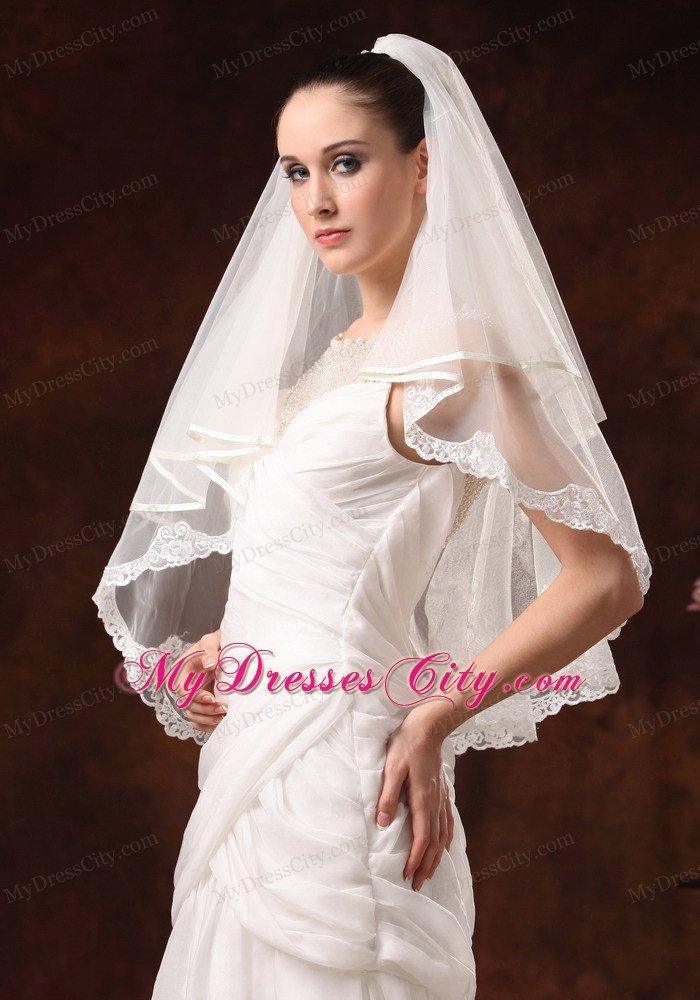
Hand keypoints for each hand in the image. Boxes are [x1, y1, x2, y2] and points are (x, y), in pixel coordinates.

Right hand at [173, 629, 227, 731]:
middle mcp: (182, 688)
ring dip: (207, 720)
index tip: (211, 698)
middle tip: (224, 708)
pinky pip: (198, 721)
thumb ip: (209, 651)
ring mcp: (191, 698)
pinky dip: (207, 725)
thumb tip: (209, 665)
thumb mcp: (209, 641)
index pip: (181, 691)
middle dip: (205, 710)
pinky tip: (220, 724)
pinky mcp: (199, 705)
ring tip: (224, 716)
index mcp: (179, 673)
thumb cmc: (213, 644)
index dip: (195, 697)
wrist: (221, 649)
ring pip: (193, 716)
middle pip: (188, 706)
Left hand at [375, 714, 453, 891]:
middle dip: (426, 866)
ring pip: (443, 836)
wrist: (429, 727)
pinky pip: (448, 823)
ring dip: (437, 857)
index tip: (407, 875)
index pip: (422, 839)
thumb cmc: (406, 745)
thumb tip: (381, 823)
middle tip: (418, 885)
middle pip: (435, 843)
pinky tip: (445, 846)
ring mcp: (442, 799)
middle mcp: (435, 804)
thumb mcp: (391, 768)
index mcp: (422, 800)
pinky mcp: (443, 793)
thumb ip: (387, 796)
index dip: (415, 860)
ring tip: (429, 873)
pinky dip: (447, 840)